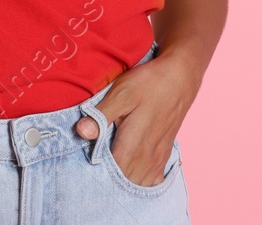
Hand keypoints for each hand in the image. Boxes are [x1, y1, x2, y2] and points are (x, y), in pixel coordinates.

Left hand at [74, 50, 202, 186]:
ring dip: (124, 183)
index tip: (86, 164)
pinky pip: (153, 181)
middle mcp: (147, 158)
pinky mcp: (164, 155)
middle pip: (123, 184)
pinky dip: (141, 182)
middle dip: (107, 180)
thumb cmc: (149, 83)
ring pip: (138, 184)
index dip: (96, 174)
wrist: (180, 77)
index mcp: (132, 146)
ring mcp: (157, 158)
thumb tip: (81, 132)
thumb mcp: (121, 93)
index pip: (110, 176)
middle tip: (94, 166)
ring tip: (110, 170)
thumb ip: (101, 115)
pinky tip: (132, 174)